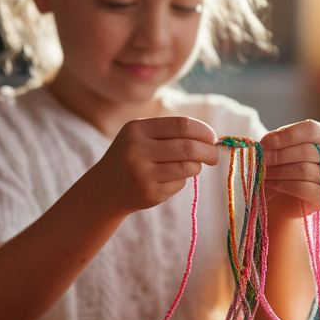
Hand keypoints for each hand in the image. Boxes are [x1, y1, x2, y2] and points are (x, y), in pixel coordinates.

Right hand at [89, 116, 219, 214]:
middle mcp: (137, 150)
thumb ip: (172, 132)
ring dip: (196, 166)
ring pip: (187, 167)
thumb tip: (210, 138)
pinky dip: (182, 180)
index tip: (212, 138)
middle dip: (208, 151)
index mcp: (136, 129)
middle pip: (188, 148)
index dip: (203, 131)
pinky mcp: (149, 194)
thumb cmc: (133, 155)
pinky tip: (169, 179)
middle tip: (214, 156)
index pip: (181, 125)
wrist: (106, 187)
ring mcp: (142, 174)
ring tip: (192, 166)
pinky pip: (180, 184)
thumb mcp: (142, 135)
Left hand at [261, 120, 319, 215]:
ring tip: (262, 172)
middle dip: (278, 156)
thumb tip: (262, 146)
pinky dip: (282, 185)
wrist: (282, 196)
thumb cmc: (281, 166)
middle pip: (307, 151)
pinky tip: (270, 184)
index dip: (286, 136)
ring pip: (304, 170)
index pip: (310, 130)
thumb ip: (275, 142)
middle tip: (260, 160)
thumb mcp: (279, 147)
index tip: (264, 143)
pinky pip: (304, 188)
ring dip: (277, 171)